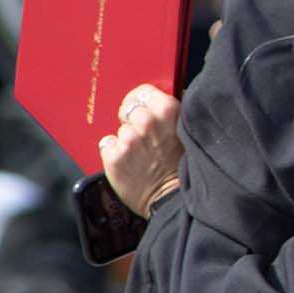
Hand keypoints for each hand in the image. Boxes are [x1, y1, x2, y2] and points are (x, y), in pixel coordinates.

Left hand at [99, 84, 183, 216]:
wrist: (172, 200)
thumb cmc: (184, 167)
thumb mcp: (187, 132)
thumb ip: (173, 113)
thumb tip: (161, 99)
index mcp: (167, 111)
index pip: (143, 92)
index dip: (142, 102)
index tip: (142, 110)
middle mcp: (146, 122)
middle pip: (129, 109)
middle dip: (133, 121)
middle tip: (144, 138)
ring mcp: (128, 140)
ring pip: (119, 130)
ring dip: (126, 140)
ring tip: (141, 155)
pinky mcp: (114, 157)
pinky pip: (107, 145)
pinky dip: (114, 153)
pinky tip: (129, 163)